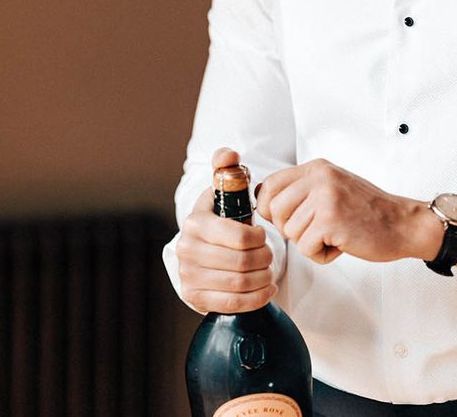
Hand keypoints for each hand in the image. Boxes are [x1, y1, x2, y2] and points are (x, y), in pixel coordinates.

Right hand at [175, 147, 276, 312]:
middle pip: (241, 262)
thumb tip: (230, 153)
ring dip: (262, 278)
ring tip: (267, 270)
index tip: (264, 235)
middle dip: (264, 259)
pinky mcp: (195, 297)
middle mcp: (187, 250)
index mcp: (196, 222)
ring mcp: (188, 275)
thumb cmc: (222, 220)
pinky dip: (256, 298)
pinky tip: (265, 288)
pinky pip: (233, 304)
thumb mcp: (224, 192)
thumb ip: (227, 168)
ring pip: (239, 283)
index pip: (239, 236)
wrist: (203, 248)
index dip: (259, 238)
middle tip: (270, 254)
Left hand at [256, 158, 443, 264]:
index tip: (283, 219)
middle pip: (274, 210)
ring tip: (335, 235)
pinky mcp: (331, 220)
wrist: (403, 223)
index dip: (269, 208)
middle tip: (316, 230)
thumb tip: (265, 202)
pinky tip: (341, 244)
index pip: (269, 185)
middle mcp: (319, 177)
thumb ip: (303, 190)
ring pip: (290, 232)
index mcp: (317, 168)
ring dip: (310, 243)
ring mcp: (325, 197)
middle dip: (290, 228)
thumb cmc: (368, 211)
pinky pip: (306, 248)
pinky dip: (322, 254)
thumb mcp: (333, 187)